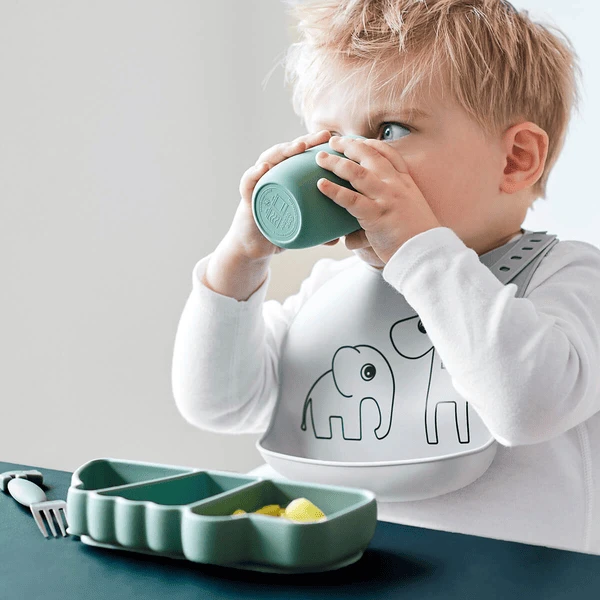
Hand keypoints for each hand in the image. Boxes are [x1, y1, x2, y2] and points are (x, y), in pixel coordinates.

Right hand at [234, 129, 334, 260]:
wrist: (253, 248)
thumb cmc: (277, 232)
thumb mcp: (300, 228)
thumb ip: (316, 229)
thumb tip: (338, 238)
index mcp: (285, 179)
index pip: (300, 157)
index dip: (317, 145)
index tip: (334, 139)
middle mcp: (272, 176)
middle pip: (287, 153)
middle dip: (306, 141)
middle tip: (324, 136)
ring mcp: (258, 184)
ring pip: (268, 160)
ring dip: (283, 151)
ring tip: (298, 147)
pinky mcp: (246, 197)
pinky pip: (248, 183)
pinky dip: (254, 174)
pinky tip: (264, 168)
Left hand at [314, 136, 440, 264]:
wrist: (426, 253)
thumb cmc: (415, 239)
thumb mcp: (408, 215)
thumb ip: (384, 215)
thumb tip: (353, 235)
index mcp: (405, 183)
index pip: (389, 155)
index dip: (371, 144)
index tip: (358, 140)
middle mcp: (395, 186)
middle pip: (369, 156)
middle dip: (349, 145)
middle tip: (333, 140)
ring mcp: (386, 198)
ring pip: (357, 173)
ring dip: (336, 162)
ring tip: (320, 158)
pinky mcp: (376, 215)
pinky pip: (351, 199)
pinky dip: (333, 191)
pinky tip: (320, 185)